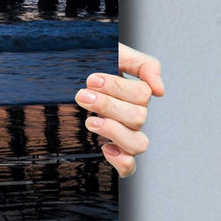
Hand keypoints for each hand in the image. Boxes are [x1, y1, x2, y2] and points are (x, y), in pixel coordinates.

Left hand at [76, 43, 163, 177]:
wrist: (60, 75)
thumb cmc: (90, 64)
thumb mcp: (115, 53)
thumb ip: (143, 64)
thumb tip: (160, 91)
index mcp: (135, 93)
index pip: (142, 95)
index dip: (117, 87)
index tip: (91, 79)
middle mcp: (133, 116)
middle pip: (138, 118)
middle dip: (107, 105)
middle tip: (82, 95)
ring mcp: (124, 135)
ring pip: (138, 144)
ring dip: (114, 131)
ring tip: (90, 121)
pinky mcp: (113, 153)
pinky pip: (129, 167)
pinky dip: (121, 161)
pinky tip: (105, 148)